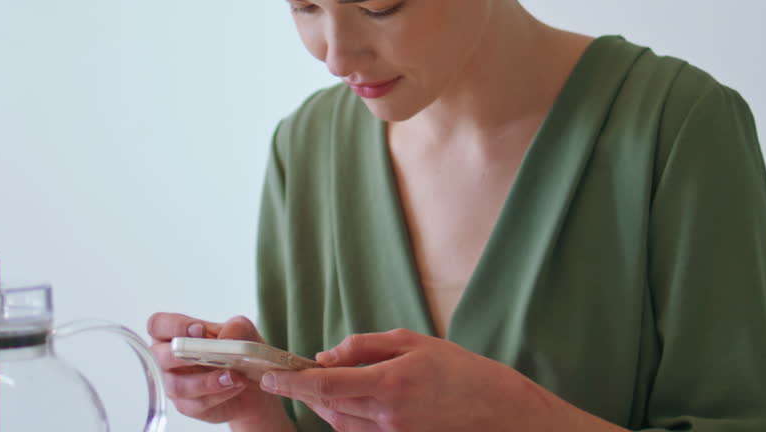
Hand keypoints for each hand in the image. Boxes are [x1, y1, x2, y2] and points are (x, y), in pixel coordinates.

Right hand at [146, 312, 288, 427]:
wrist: (253, 380)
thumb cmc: (238, 350)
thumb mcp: (244, 331)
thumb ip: (236, 328)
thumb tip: (227, 337)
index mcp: (174, 333)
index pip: (158, 325)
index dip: (174, 327)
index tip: (199, 329)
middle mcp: (168, 359)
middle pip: (158, 358)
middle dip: (181, 357)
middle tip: (207, 355)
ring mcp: (175, 384)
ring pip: (176, 386)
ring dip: (206, 381)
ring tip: (232, 376)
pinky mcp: (187, 406)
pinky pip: (195, 404)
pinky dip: (218, 395)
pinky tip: (234, 386)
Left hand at [258, 328, 561, 431]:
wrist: (497, 411)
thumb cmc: (458, 370)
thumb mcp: (412, 342)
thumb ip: (364, 347)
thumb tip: (326, 356)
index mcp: (388, 383)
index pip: (324, 385)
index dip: (290, 382)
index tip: (268, 375)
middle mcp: (386, 416)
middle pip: (326, 407)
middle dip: (304, 391)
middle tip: (293, 374)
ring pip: (339, 424)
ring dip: (324, 405)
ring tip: (324, 386)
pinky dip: (345, 418)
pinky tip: (351, 402)